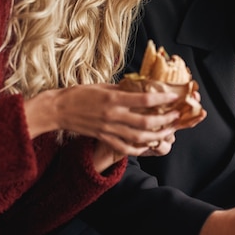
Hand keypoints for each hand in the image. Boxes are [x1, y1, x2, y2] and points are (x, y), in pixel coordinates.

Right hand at [24, 83, 180, 155]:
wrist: (58, 109)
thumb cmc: (79, 94)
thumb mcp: (102, 86)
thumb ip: (122, 89)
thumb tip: (142, 86)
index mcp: (113, 99)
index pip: (144, 100)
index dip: (162, 100)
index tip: (174, 97)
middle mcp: (113, 115)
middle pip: (146, 122)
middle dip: (165, 121)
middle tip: (176, 117)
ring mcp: (108, 129)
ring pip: (138, 138)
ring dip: (156, 136)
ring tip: (168, 132)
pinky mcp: (103, 138)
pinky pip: (125, 147)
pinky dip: (139, 148)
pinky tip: (148, 145)